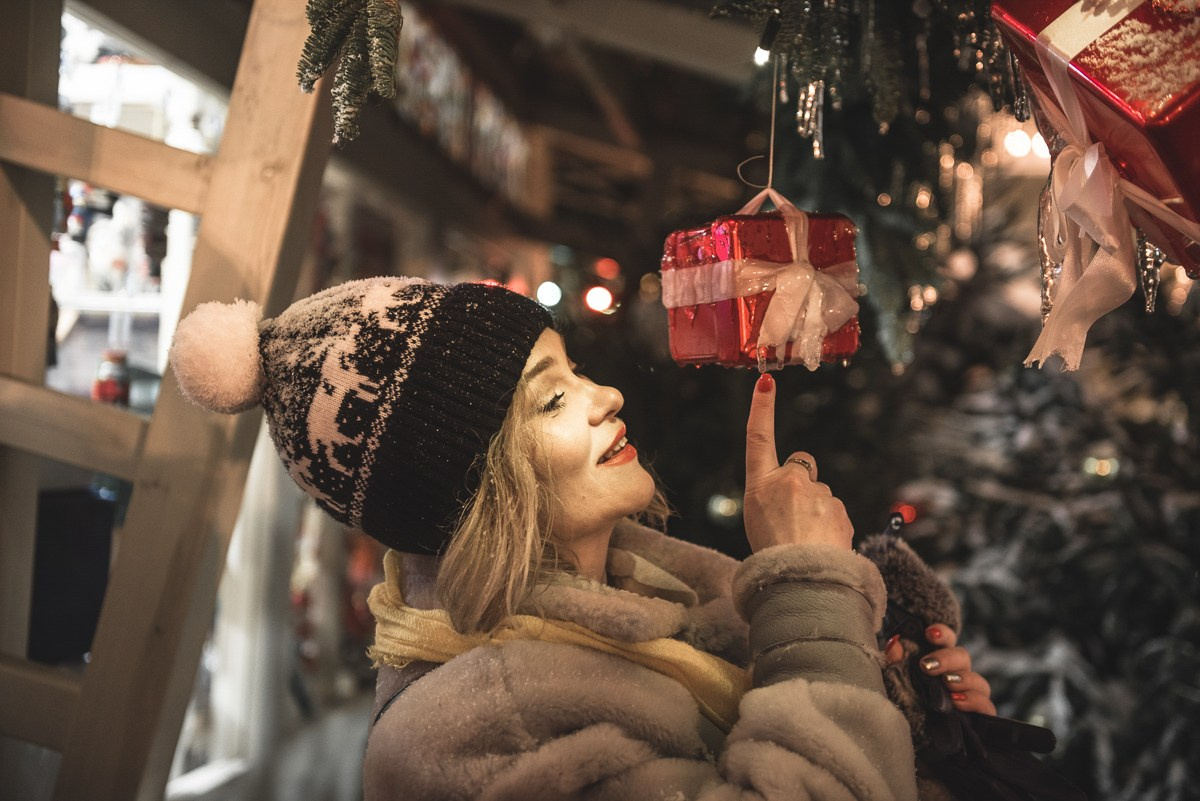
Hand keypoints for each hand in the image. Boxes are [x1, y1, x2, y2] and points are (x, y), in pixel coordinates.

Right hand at [743, 373, 853, 551]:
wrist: (803, 581)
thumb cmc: (772, 556)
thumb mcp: (757, 520)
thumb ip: (774, 497)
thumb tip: (796, 495)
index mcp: (760, 484)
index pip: (759, 438)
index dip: (761, 409)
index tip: (765, 383)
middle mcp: (789, 481)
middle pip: (800, 465)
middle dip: (801, 480)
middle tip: (794, 514)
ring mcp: (818, 493)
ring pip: (820, 494)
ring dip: (816, 510)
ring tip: (806, 540)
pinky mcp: (839, 509)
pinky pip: (834, 512)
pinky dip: (829, 526)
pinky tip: (821, 545)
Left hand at [885, 624, 995, 715]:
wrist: (909, 742)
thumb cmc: (901, 706)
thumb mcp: (892, 684)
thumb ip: (894, 664)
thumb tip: (895, 643)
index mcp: (937, 661)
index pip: (947, 640)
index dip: (942, 633)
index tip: (929, 633)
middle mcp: (956, 675)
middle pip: (963, 657)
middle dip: (946, 658)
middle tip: (926, 666)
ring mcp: (969, 696)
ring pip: (979, 680)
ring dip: (963, 679)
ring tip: (946, 684)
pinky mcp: (978, 717)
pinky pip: (987, 706)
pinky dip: (975, 702)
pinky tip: (958, 702)